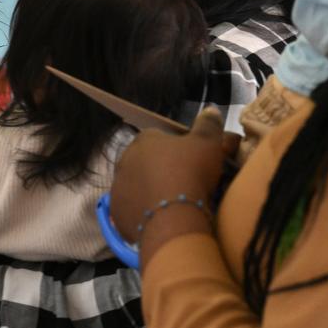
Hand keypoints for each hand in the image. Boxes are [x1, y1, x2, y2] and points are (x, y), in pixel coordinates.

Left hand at [109, 108, 225, 266]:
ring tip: (174, 204)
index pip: (158, 138)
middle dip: (161, 170)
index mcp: (144, 140)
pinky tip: (161, 218)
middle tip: (184, 184)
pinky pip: (132, 209)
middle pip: (146, 162)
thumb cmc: (190, 173)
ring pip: (137, 186)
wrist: (174, 216)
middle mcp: (125, 159)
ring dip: (152, 191)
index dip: (176, 149)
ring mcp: (118, 186)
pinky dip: (144, 212)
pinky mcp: (117, 211)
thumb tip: (210, 109)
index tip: (190, 162)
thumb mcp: (208, 143)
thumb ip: (208, 124)